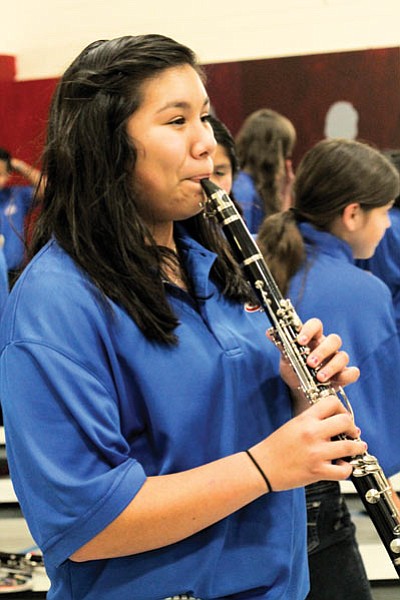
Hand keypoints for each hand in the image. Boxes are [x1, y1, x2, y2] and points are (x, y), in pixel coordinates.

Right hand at [249, 395, 365, 490]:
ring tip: (357, 448)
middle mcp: (312, 433)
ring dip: (357, 448)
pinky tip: (342, 466)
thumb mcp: (292, 425)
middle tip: (352, 433)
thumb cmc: (275, 447)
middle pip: (346, 421)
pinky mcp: (317, 471)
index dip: (342, 408)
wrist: (261, 467)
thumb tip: (333, 421)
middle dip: (353, 428)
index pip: (332, 402)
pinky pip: (344, 470)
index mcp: (305, 419)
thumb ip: (312, 421)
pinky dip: (347, 469)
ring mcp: (316, 452)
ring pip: (350, 446)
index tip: (343, 416)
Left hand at [274, 317, 359, 390]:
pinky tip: (335, 382)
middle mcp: (327, 347)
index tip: (300, 340)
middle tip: (310, 363)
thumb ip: (282, 346)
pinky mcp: (344, 375)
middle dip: (322, 351)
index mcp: (313, 338)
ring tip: (319, 377)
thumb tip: (269, 332)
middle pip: (334, 339)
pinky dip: (346, 376)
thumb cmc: (294, 370)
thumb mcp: (286, 359)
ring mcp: (337, 360)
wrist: (300, 391)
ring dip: (331, 366)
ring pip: (343, 356)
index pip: (316, 325)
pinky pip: (353, 372)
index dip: (310, 329)